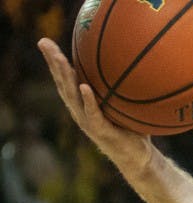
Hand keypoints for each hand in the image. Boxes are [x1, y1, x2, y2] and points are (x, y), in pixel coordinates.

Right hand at [36, 38, 152, 172]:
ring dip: (65, 77)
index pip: (65, 79)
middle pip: (62, 83)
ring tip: (59, 58)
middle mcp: (80, 112)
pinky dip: (88, 100)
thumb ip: (122, 88)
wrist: (138, 158)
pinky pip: (93, 114)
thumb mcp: (124, 105)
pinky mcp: (101, 131)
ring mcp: (88, 122)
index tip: (45, 42)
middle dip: (52, 62)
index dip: (54, 61)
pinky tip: (84, 86)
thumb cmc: (132, 130)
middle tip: (43, 42)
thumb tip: (133, 62)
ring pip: (72, 97)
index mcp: (82, 105)